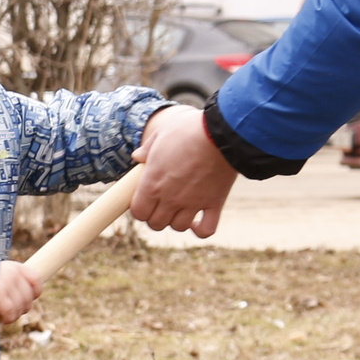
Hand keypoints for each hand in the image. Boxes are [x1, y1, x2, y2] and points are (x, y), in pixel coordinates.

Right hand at [0, 259, 40, 321]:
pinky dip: (8, 319)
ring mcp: (7, 286)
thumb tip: (25, 294)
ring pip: (20, 307)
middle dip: (23, 308)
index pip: (36, 280)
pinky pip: (10, 313)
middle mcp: (13, 275)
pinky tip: (2, 319)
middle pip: (28, 297)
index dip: (35, 292)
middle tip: (13, 311)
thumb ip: (12, 278)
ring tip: (7, 316)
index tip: (29, 298)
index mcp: (15, 267)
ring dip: (15, 315)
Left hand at [132, 104, 238, 237]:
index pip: (138, 212)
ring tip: (180, 208)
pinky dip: (200, 230)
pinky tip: (198, 221)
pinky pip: (206, 230)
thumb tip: (137, 157)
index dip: (140, 208)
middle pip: (156, 224)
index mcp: (153, 182)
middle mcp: (170, 198)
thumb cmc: (189, 130)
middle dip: (156, 216)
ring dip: (176, 220)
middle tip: (161, 204)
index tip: (145, 199)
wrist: (222, 133)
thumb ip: (146, 148)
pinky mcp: (214, 203)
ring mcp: (193, 203)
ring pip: (178, 227)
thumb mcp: (161, 132)